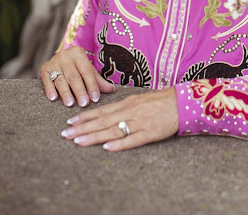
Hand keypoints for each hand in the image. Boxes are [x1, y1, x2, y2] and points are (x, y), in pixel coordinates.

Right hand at [40, 46, 114, 107]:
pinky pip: (46, 80)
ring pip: (61, 80)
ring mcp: (53, 62)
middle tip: (84, 103)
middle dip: (80, 91)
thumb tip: (111, 90)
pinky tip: (53, 98)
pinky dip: (50, 90)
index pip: (87, 71)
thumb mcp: (87, 70)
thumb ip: (97, 80)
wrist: (59, 58)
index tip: (95, 98)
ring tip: (70, 104)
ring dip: (66, 93)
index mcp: (78, 53)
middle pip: (74, 76)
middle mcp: (65, 56)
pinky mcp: (44, 69)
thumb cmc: (77, 67)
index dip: (92, 85)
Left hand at [60, 87, 178, 150]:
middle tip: (65, 134)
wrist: (182, 102)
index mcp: (128, 102)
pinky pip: (133, 139)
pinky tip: (107, 147)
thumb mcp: (140, 99)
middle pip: (103, 121)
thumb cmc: (161, 101)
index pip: (102, 110)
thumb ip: (124, 106)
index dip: (85, 117)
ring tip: (78, 141)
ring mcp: (140, 122)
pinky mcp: (150, 133)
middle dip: (82, 128)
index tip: (70, 121)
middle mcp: (130, 111)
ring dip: (94, 136)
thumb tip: (108, 113)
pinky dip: (119, 144)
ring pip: (113, 130)